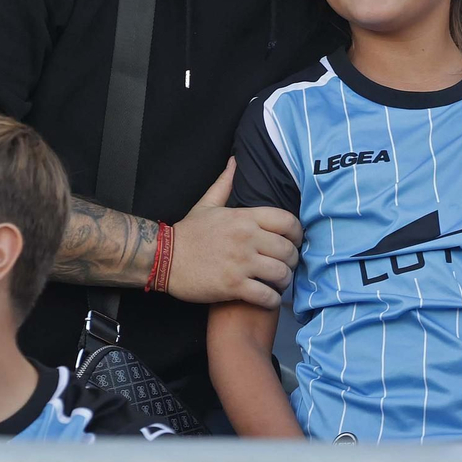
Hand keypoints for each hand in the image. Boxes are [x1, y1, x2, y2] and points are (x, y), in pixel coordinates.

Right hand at [169, 160, 301, 309]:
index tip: (294, 242)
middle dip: (291, 261)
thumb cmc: (187, 233)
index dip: (297, 234)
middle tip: (285, 266)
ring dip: (284, 282)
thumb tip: (235, 161)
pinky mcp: (234, 286)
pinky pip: (266, 296)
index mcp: (244, 217)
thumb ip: (224, 183)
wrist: (163, 258)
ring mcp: (241, 263)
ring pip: (281, 274)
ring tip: (277, 284)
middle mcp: (247, 238)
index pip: (287, 221)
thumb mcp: (206, 204)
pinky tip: (268, 299)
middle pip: (288, 250)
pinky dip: (272, 301)